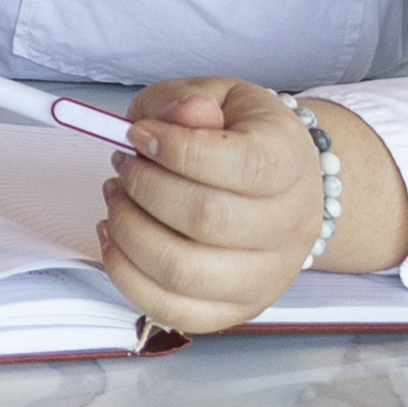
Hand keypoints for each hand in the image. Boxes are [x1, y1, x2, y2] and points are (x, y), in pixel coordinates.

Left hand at [96, 76, 356, 331]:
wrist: (279, 185)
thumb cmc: (238, 136)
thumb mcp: (216, 97)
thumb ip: (190, 100)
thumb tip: (187, 112)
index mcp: (291, 162)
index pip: (246, 165)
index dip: (178, 149)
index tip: (139, 134)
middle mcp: (291, 226)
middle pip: (207, 219)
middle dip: (143, 187)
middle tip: (124, 165)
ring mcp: (267, 276)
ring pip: (183, 269)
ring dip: (129, 229)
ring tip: (117, 198)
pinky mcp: (236, 309)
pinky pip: (172, 309)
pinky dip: (126, 273)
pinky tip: (116, 235)